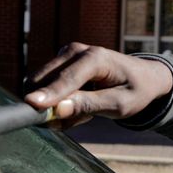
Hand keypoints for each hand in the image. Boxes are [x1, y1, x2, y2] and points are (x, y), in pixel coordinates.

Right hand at [24, 42, 172, 129]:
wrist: (142, 77)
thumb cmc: (134, 90)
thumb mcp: (119, 104)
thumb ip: (89, 106)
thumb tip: (58, 109)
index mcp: (96, 57)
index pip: (67, 79)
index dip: (49, 94)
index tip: (30, 105)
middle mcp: (76, 50)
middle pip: (45, 79)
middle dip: (50, 107)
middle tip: (76, 121)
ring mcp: (66, 54)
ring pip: (42, 85)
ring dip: (57, 107)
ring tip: (86, 112)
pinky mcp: (60, 62)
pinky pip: (46, 88)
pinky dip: (59, 103)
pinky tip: (80, 104)